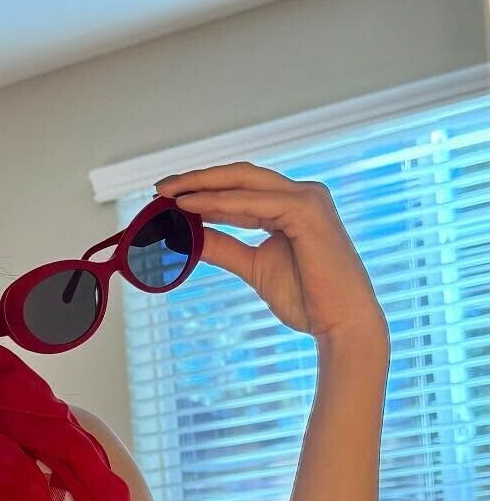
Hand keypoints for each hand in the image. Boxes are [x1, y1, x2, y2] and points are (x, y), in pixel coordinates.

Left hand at [155, 163, 388, 350]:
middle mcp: (302, 195)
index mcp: (292, 206)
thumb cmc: (307, 299)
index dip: (204, 190)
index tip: (168, 197)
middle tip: (160, 188)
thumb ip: (225, 247)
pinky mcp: (306, 210)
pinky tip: (190, 206)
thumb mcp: (254, 267)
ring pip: (243, 182)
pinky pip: (252, 203)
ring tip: (168, 194)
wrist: (340, 323)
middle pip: (240, 177)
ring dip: (202, 186)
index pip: (241, 189)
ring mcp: (307, 198)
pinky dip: (218, 203)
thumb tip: (190, 237)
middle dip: (197, 179)